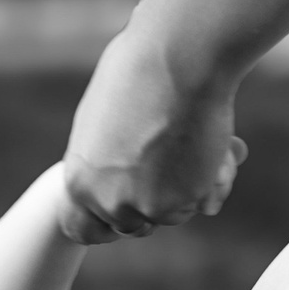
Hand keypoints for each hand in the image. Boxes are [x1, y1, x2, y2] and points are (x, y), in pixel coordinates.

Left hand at [62, 29, 244, 240]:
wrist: (177, 60)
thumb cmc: (139, 74)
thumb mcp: (103, 122)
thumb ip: (108, 161)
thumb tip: (130, 183)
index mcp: (78, 180)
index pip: (82, 229)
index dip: (104, 221)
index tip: (124, 203)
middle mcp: (108, 201)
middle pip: (132, 225)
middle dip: (151, 203)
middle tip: (166, 163)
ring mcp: (148, 205)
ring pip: (172, 214)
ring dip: (184, 189)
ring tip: (189, 141)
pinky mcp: (187, 200)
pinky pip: (202, 203)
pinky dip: (210, 180)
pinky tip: (211, 145)